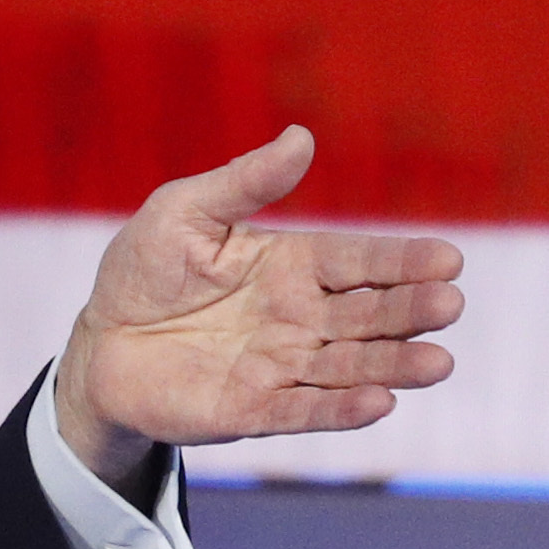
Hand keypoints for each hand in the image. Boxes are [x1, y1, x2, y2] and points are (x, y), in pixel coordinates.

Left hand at [55, 126, 463, 491]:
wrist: (99, 342)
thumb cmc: (145, 271)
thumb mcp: (184, 212)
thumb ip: (244, 183)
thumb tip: (301, 137)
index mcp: (292, 265)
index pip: (357, 262)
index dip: (402, 262)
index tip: (448, 259)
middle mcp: (299, 319)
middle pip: (367, 316)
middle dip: (410, 312)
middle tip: (449, 305)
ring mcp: (280, 367)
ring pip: (349, 368)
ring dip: (393, 366)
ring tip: (438, 362)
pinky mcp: (251, 410)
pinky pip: (302, 411)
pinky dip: (339, 410)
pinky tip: (379, 404)